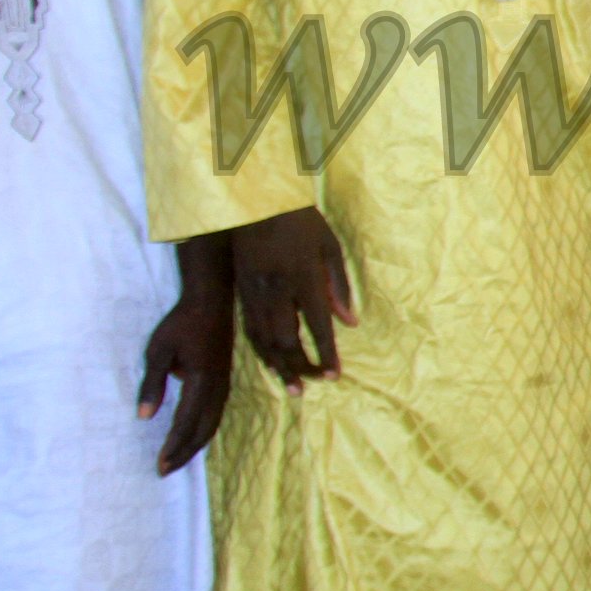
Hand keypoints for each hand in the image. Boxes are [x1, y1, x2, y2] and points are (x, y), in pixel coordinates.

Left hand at [137, 237, 234, 471]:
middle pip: (203, 429)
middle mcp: (217, 387)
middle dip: (184, 452)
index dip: (173, 446)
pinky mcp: (223, 380)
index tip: (159, 464)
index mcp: (201, 380)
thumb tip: (143, 417)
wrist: (212, 302)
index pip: (185, 422)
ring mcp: (224, 384)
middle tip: (165, 470)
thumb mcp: (158, 350)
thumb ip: (152, 384)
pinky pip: (216, 413)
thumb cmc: (181, 324)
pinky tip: (194, 436)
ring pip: (212, 423)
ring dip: (194, 444)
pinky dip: (204, 430)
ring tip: (178, 459)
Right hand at [229, 206, 352, 391]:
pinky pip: (249, 330)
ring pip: (264, 340)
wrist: (256, 203)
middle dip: (301, 367)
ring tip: (294, 387)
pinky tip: (271, 363)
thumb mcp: (330, 247)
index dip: (326, 354)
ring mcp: (253, 293)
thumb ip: (339, 287)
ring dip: (279, 366)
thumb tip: (350, 322)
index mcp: (303, 278)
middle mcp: (276, 291)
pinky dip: (261, 350)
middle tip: (316, 383)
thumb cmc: (301, 222)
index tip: (334, 375)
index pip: (317, 326)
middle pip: (286, 341)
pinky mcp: (240, 293)